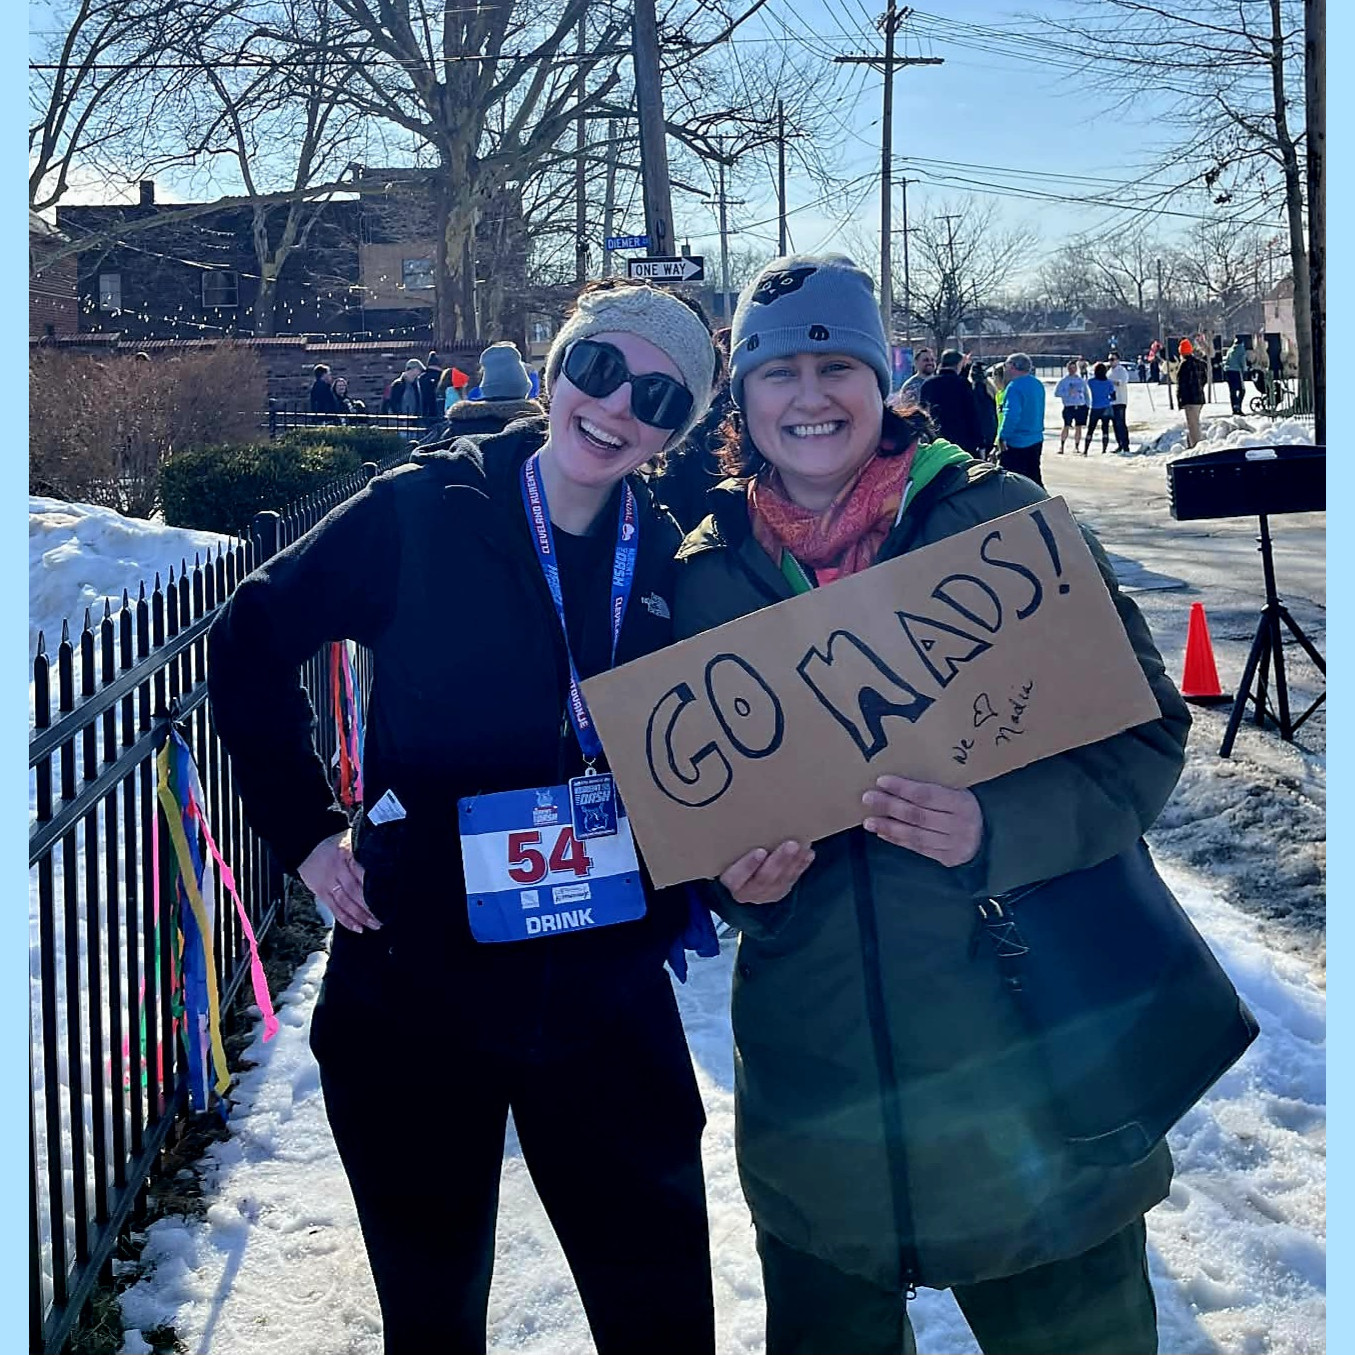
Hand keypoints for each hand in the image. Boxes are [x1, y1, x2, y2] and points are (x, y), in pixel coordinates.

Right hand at [297, 830, 381, 932]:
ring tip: (375, 924)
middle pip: (355, 891)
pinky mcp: (321, 892)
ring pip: (345, 902)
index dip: (375, 885)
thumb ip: (366, 852)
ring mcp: (328, 882)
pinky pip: (334, 908)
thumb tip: (388, 858)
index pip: (363, 872)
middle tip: (385, 915)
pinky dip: (346, 920)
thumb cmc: (334, 843)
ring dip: (361, 916)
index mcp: (347, 854)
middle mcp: (337, 869)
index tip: (389, 896)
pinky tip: (357, 927)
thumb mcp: (352, 839)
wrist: (306, 844)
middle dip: (370, 906)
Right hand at [718, 840, 815, 904]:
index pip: (736, 877)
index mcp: (731, 882)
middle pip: (763, 878)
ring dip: (794, 862)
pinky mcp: (779, 892)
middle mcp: (747, 892)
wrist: (741, 876)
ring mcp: (765, 894)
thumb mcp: (730, 852)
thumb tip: (739, 812)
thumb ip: (737, 843)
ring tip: (803, 845)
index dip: (748, 865)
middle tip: (790, 845)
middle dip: (779, 861)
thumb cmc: (733, 857)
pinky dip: (801, 866)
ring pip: (781, 880)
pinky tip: (808, 853)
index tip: (760, 851)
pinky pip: (792, 880)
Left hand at [862, 776, 982, 867]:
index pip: (927, 795)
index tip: (881, 781)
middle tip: (867, 798)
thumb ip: (936, 788)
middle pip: (918, 816)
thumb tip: (896, 781)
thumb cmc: (968, 807)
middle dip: (890, 806)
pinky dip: (898, 840)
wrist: (993, 836)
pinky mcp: (947, 858)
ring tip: (868, 821)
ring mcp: (953, 845)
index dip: (903, 788)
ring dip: (889, 827)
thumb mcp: (961, 792)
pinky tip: (882, 832)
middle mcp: (959, 825)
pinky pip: (918, 849)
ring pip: (916, 835)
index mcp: (962, 803)